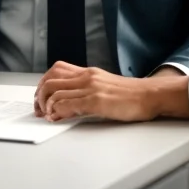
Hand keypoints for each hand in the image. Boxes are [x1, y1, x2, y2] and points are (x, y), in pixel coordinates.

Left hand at [34, 61, 160, 122]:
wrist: (149, 96)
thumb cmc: (130, 95)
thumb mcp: (105, 85)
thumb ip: (87, 88)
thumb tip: (69, 99)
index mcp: (88, 72)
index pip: (56, 70)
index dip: (43, 84)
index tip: (41, 98)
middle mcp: (87, 77)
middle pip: (50, 80)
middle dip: (39, 96)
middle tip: (39, 110)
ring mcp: (91, 88)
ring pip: (54, 91)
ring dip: (45, 105)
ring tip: (47, 116)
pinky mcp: (96, 101)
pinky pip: (68, 104)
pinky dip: (57, 112)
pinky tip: (57, 119)